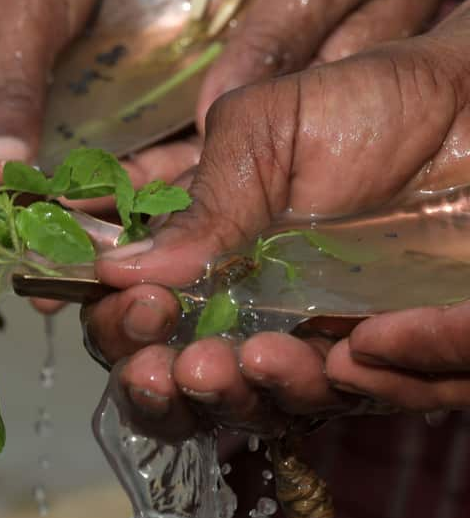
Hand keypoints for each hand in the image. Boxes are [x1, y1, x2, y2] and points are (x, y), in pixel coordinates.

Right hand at [85, 2, 469, 431]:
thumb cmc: (371, 104)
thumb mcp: (265, 129)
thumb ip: (199, 201)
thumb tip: (114, 270)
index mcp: (209, 263)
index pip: (139, 323)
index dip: (120, 330)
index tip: (133, 308)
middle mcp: (256, 317)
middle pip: (188, 393)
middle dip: (168, 393)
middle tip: (174, 368)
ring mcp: (326, 347)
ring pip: (271, 414)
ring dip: (251, 400)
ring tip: (254, 361)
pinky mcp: (403, 362)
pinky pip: (376, 399)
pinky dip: (361, 384)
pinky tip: (351, 350)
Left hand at [130, 0, 469, 186]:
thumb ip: (273, 41)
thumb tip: (213, 117)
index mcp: (342, 91)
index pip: (264, 161)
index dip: (200, 185)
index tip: (135, 204)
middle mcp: (313, 86)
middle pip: (233, 146)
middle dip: (167, 171)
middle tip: (95, 193)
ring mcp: (289, 53)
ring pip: (219, 110)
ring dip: (165, 133)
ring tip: (98, 166)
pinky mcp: (269, 19)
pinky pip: (218, 64)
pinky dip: (180, 80)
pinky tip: (128, 104)